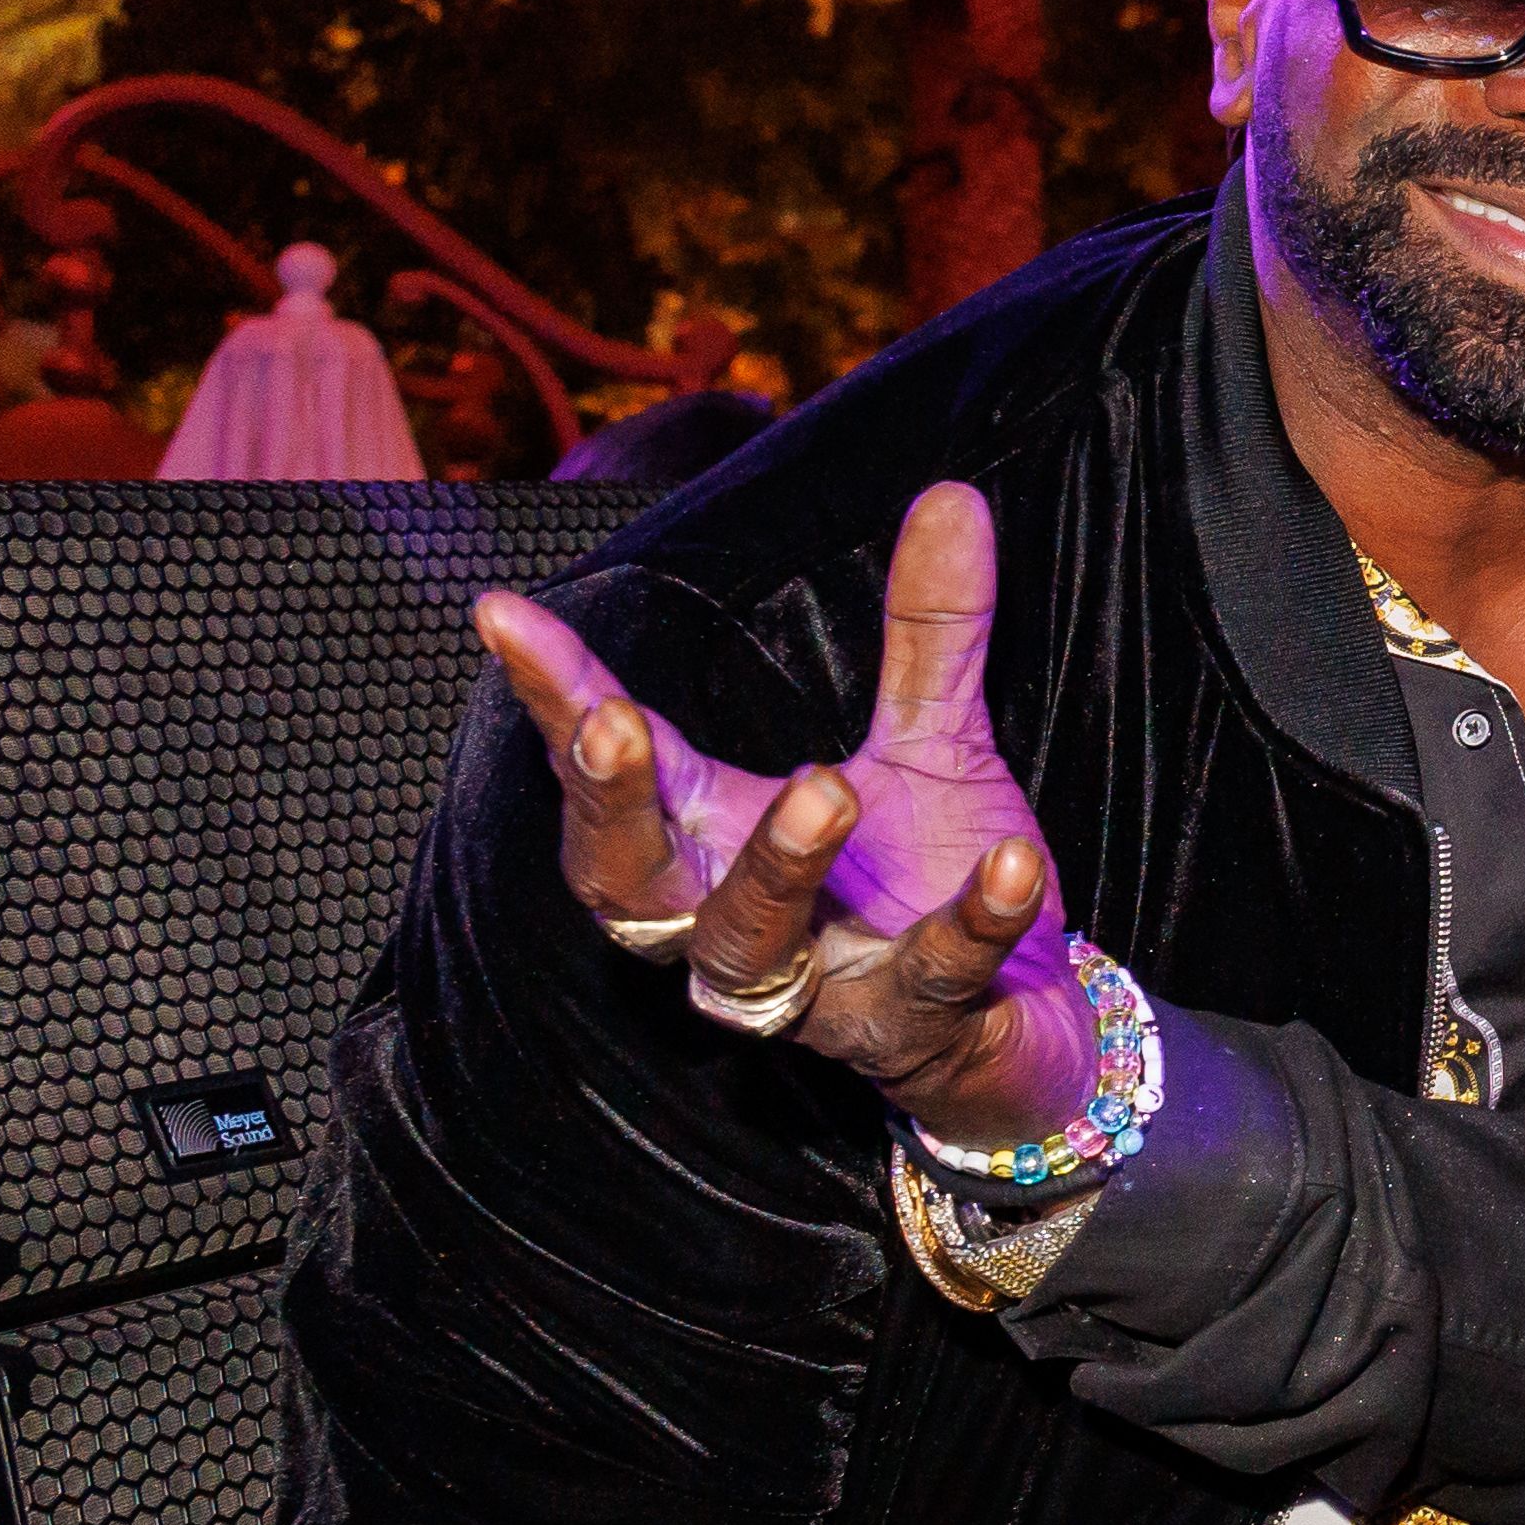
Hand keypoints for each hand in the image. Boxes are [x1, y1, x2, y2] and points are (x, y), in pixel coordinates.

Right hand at [475, 485, 1069, 1094]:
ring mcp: (815, 989)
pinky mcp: (909, 1030)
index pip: (612, 764)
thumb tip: (952, 493)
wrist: (1021, 1026)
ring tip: (829, 787)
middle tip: (612, 728)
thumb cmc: (926, 882)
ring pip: (748, 946)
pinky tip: (1012, 866)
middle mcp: (734, 919)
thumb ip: (930, 630)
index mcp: (714, 834)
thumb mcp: (931, 741)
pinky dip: (967, 926)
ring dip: (777, 865)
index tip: (503, 613)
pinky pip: (927, 980)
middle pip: (626, 881)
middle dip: (610, 807)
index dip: (554, 697)